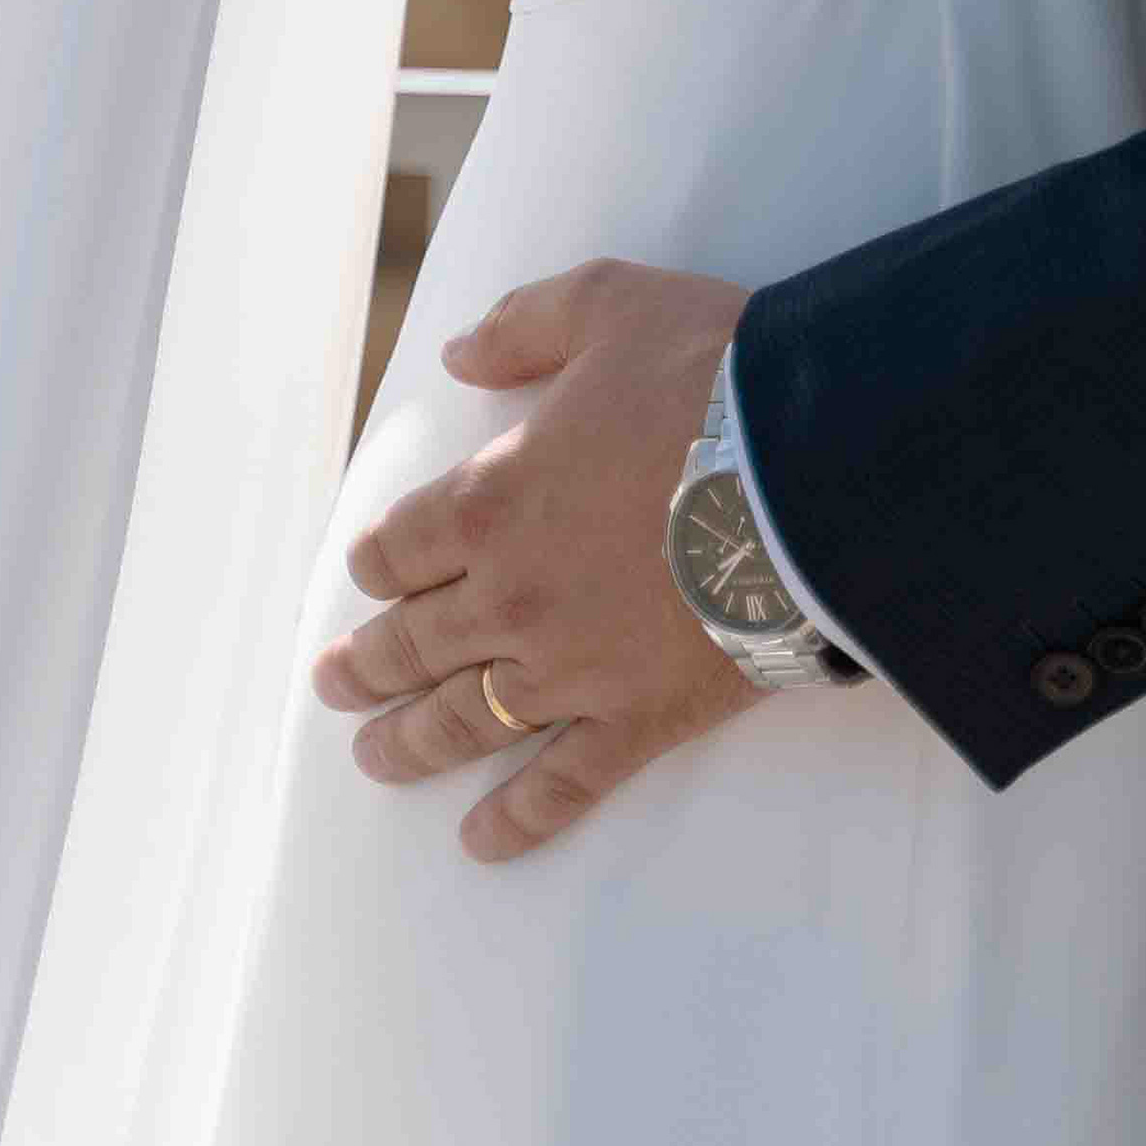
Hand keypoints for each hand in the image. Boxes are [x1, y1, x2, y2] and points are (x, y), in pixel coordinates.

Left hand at [309, 262, 754, 864]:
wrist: (810, 470)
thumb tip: (458, 354)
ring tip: (375, 759)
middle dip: (366, 666)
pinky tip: (481, 841)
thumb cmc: (712, 377)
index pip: (398, 548)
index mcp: (492, 499)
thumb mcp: (609, 305)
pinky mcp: (636, 718)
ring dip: (410, 743)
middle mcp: (509, 595)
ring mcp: (569, 668)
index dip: (374, 564)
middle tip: (335, 685)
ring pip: (464, 721)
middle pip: (413, 643)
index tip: (368, 578)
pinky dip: (517, 818)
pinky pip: (562, 783)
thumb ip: (524, 325)